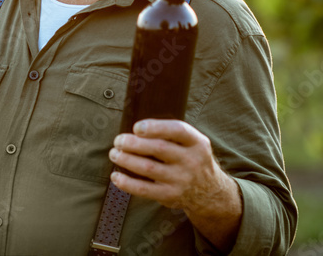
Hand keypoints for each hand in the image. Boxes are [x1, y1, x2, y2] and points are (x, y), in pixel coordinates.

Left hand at [109, 119, 240, 248]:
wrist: (208, 192)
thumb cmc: (191, 159)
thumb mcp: (193, 143)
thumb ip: (172, 133)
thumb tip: (136, 127)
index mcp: (197, 143)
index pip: (178, 130)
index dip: (156, 127)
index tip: (137, 127)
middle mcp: (191, 161)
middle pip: (159, 149)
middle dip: (134, 143)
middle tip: (118, 140)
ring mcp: (181, 180)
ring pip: (148, 168)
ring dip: (127, 160)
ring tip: (114, 154)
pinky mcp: (170, 195)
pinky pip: (145, 189)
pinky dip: (127, 183)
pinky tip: (116, 177)